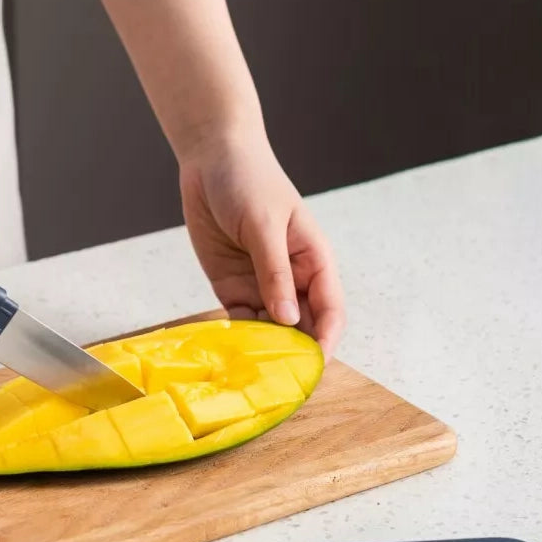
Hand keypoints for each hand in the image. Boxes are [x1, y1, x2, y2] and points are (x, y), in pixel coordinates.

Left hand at [179, 130, 345, 358]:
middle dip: (296, 354)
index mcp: (313, 260)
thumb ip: (275, 272)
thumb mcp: (264, 225)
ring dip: (264, 351)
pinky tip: (231, 354)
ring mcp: (262, 285)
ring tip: (253, 374)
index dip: (327, 340)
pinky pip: (240, 322)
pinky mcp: (232, 287)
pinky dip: (238, 339)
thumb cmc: (249, 181)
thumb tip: (290, 320)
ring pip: (270, 330)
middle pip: (302, 327)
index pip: (330, 309)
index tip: (315, 366)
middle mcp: (292, 278)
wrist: (211, 159)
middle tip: (281, 381)